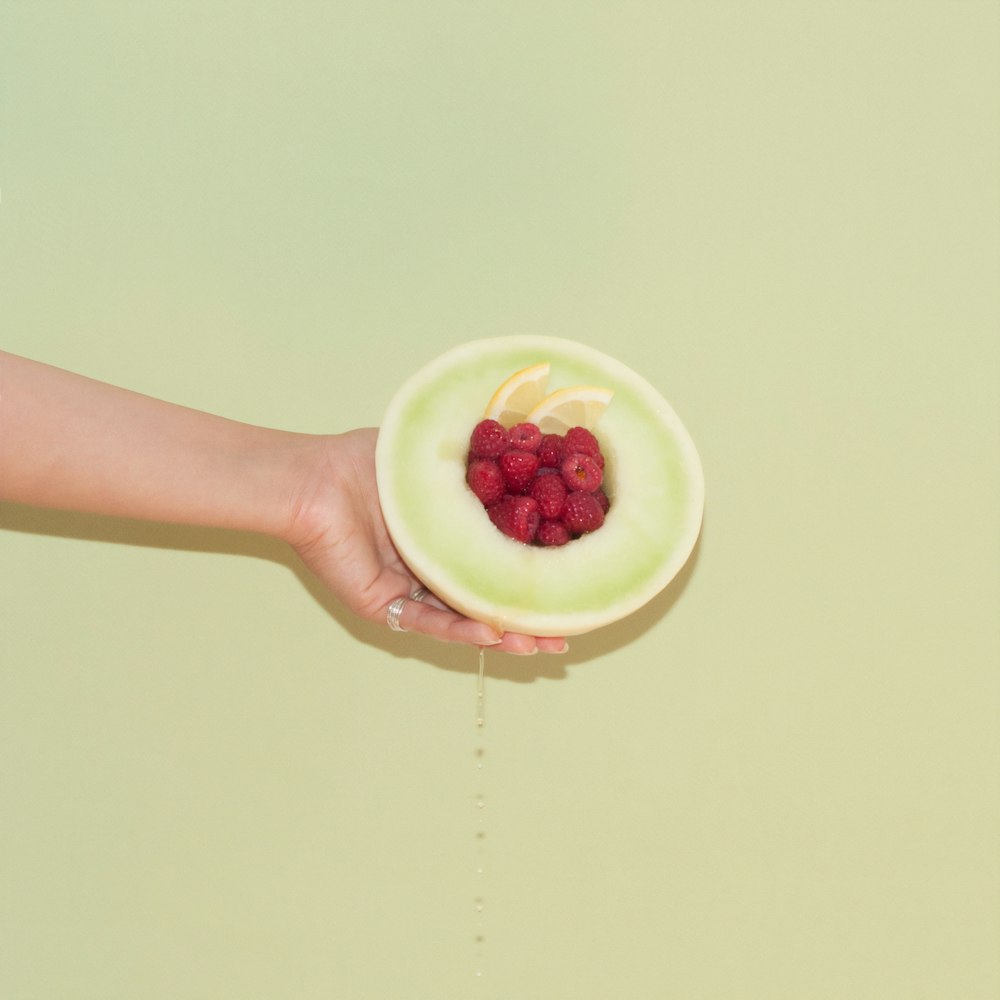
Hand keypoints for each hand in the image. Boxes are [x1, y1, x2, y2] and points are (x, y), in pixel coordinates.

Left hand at [286, 428, 568, 654]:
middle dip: (529, 617)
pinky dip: (462, 630)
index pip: (497, 558)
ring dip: (505, 634)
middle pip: (487, 597)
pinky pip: (429, 622)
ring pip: (464, 619)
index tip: (570, 578)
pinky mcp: (385, 603)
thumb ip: (478, 459)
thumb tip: (528, 443)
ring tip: (544, 644)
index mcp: (443, 534)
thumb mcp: (437, 457)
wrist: (314, 479)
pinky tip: (496, 633)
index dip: (532, 572)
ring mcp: (409, 589)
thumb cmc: (367, 461)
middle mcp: (429, 566)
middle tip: (568, 629)